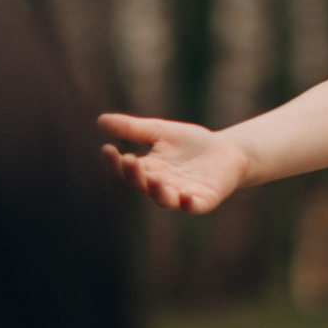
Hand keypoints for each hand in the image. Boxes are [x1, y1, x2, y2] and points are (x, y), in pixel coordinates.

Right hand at [98, 113, 249, 213]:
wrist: (227, 151)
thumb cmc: (191, 143)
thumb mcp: (160, 131)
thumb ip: (133, 129)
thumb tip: (100, 121)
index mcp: (148, 170)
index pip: (125, 169)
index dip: (114, 162)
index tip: (108, 149)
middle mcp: (161, 185)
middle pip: (142, 184)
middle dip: (135, 174)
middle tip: (129, 159)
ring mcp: (181, 195)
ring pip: (164, 198)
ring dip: (157, 190)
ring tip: (153, 178)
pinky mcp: (203, 200)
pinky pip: (193, 206)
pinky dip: (188, 204)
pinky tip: (185, 198)